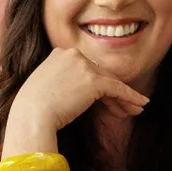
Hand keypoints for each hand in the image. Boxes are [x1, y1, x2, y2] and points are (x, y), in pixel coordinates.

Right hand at [8, 46, 149, 138]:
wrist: (30, 116)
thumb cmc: (31, 110)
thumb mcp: (44, 90)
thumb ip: (59, 86)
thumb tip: (72, 98)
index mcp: (59, 54)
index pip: (85, 69)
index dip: (98, 88)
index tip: (105, 104)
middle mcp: (72, 54)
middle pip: (100, 74)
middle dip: (113, 94)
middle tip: (125, 109)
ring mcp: (83, 65)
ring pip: (109, 82)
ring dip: (124, 98)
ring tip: (136, 110)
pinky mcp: (93, 80)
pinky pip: (117, 88)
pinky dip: (130, 96)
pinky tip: (141, 104)